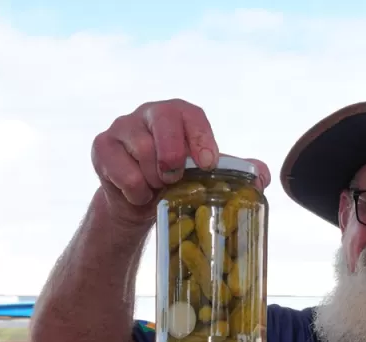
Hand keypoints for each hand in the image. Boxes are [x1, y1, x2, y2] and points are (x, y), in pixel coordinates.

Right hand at [90, 100, 270, 223]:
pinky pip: (122, 171)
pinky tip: (138, 194)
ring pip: (142, 150)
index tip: (208, 163)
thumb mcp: (208, 177)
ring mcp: (123, 127)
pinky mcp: (102, 147)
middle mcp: (149, 113)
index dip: (200, 137)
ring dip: (154, 179)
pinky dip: (135, 191)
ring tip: (158, 189)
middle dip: (173, 154)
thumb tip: (264, 176)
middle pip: (162, 120)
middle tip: (176, 178)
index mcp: (178, 115)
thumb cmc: (178, 182)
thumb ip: (237, 172)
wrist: (140, 203)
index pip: (190, 114)